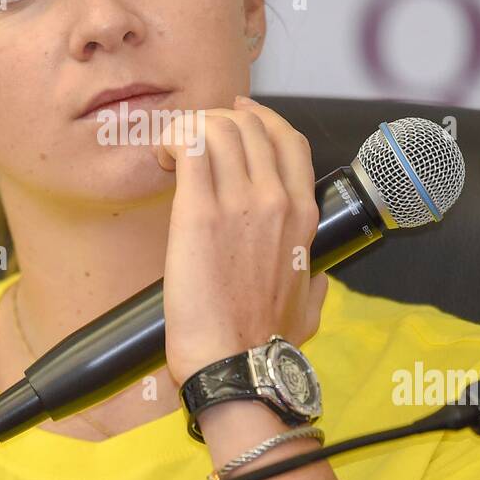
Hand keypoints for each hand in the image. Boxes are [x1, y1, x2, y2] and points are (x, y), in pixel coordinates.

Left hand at [153, 95, 329, 387]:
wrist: (238, 365)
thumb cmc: (268, 345)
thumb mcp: (313, 307)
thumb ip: (317, 281)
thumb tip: (318, 277)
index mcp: (304, 216)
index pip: (288, 139)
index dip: (259, 117)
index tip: (235, 115)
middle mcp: (276, 200)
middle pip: (248, 124)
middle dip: (214, 121)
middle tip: (189, 143)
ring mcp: (240, 203)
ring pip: (217, 126)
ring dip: (188, 130)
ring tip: (169, 156)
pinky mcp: (199, 213)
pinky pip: (188, 145)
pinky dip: (170, 141)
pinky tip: (160, 161)